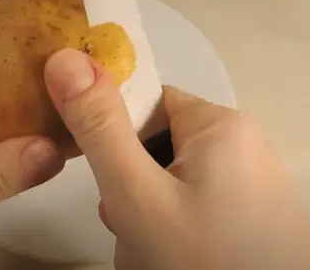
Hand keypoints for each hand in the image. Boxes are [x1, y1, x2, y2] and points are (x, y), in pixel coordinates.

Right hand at [44, 49, 309, 269]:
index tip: (104, 173)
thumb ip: (100, 129)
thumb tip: (63, 59)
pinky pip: (190, 208)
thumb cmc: (201, 259)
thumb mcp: (138, 194)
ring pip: (168, 183)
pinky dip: (169, 229)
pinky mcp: (245, 218)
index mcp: (220, 125)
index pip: (148, 102)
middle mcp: (239, 148)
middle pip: (156, 147)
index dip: (114, 131)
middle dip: (130, 185)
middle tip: (129, 222)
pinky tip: (166, 257)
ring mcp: (245, 187)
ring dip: (144, 213)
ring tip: (148, 250)